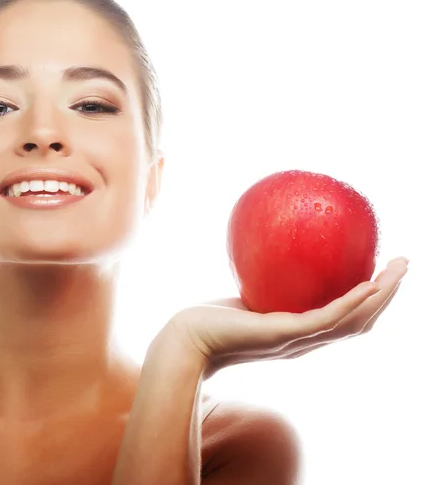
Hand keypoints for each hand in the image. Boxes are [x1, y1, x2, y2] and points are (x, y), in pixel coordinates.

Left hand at [165, 256, 408, 378]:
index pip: (345, 320)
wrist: (187, 341)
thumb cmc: (210, 319)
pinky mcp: (284, 335)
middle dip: (387, 295)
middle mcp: (306, 341)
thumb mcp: (244, 296)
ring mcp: (298, 341)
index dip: (369, 301)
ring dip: (382, 296)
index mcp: (300, 333)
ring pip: (353, 321)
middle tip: (405, 264)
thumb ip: (263, 283)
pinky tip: (369, 284)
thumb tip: (272, 250)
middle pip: (360, 321)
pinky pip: (326, 318)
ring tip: (400, 269)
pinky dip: (352, 302)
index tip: (382, 273)